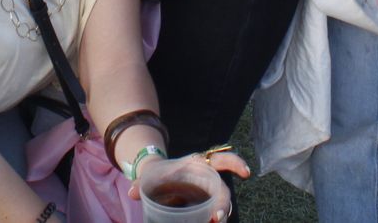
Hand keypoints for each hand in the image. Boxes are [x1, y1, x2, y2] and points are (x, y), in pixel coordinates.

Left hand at [131, 150, 249, 221]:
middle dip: (224, 202)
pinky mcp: (205, 205)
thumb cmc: (158, 174)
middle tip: (217, 218)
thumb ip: (140, 183)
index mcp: (197, 164)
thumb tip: (131, 192)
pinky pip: (214, 212)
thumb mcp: (151, 174)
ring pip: (222, 203)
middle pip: (223, 189)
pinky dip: (216, 218)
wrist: (157, 180)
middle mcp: (207, 178)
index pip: (221, 160)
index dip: (235, 163)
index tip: (245, 173)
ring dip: (222, 214)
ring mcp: (207, 193)